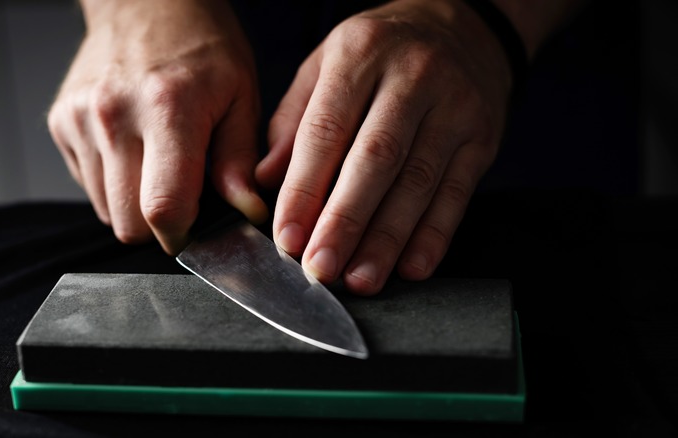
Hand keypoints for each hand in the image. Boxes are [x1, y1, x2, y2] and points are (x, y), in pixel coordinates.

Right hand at [47, 0, 267, 253]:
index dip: (182, 237)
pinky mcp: (61, 122)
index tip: (196, 233)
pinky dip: (113, 182)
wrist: (143, 0)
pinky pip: (88, 185)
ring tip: (158, 166)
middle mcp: (115, 117)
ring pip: (106, 211)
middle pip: (128, 224)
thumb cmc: (200, 44)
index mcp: (168, 110)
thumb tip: (244, 211)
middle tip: (182, 200)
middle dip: (159, 228)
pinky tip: (134, 150)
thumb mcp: (240, 94)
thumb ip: (239, 159)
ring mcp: (81, 120)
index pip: (163, 209)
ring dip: (135, 206)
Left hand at [256, 0, 512, 294]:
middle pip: (375, 160)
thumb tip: (263, 181)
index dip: (304, 190)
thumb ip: (294, 121)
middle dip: (345, 222)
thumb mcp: (325, 64)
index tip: (288, 237)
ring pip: (418, 183)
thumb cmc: (380, 51)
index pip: (326, 131)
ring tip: (360, 278)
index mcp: (360, 55)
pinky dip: (435, 235)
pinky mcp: (483, 137)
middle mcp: (412, 78)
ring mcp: (454, 107)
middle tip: (321, 268)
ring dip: (387, 239)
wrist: (463, 23)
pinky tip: (412, 265)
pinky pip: (458, 192)